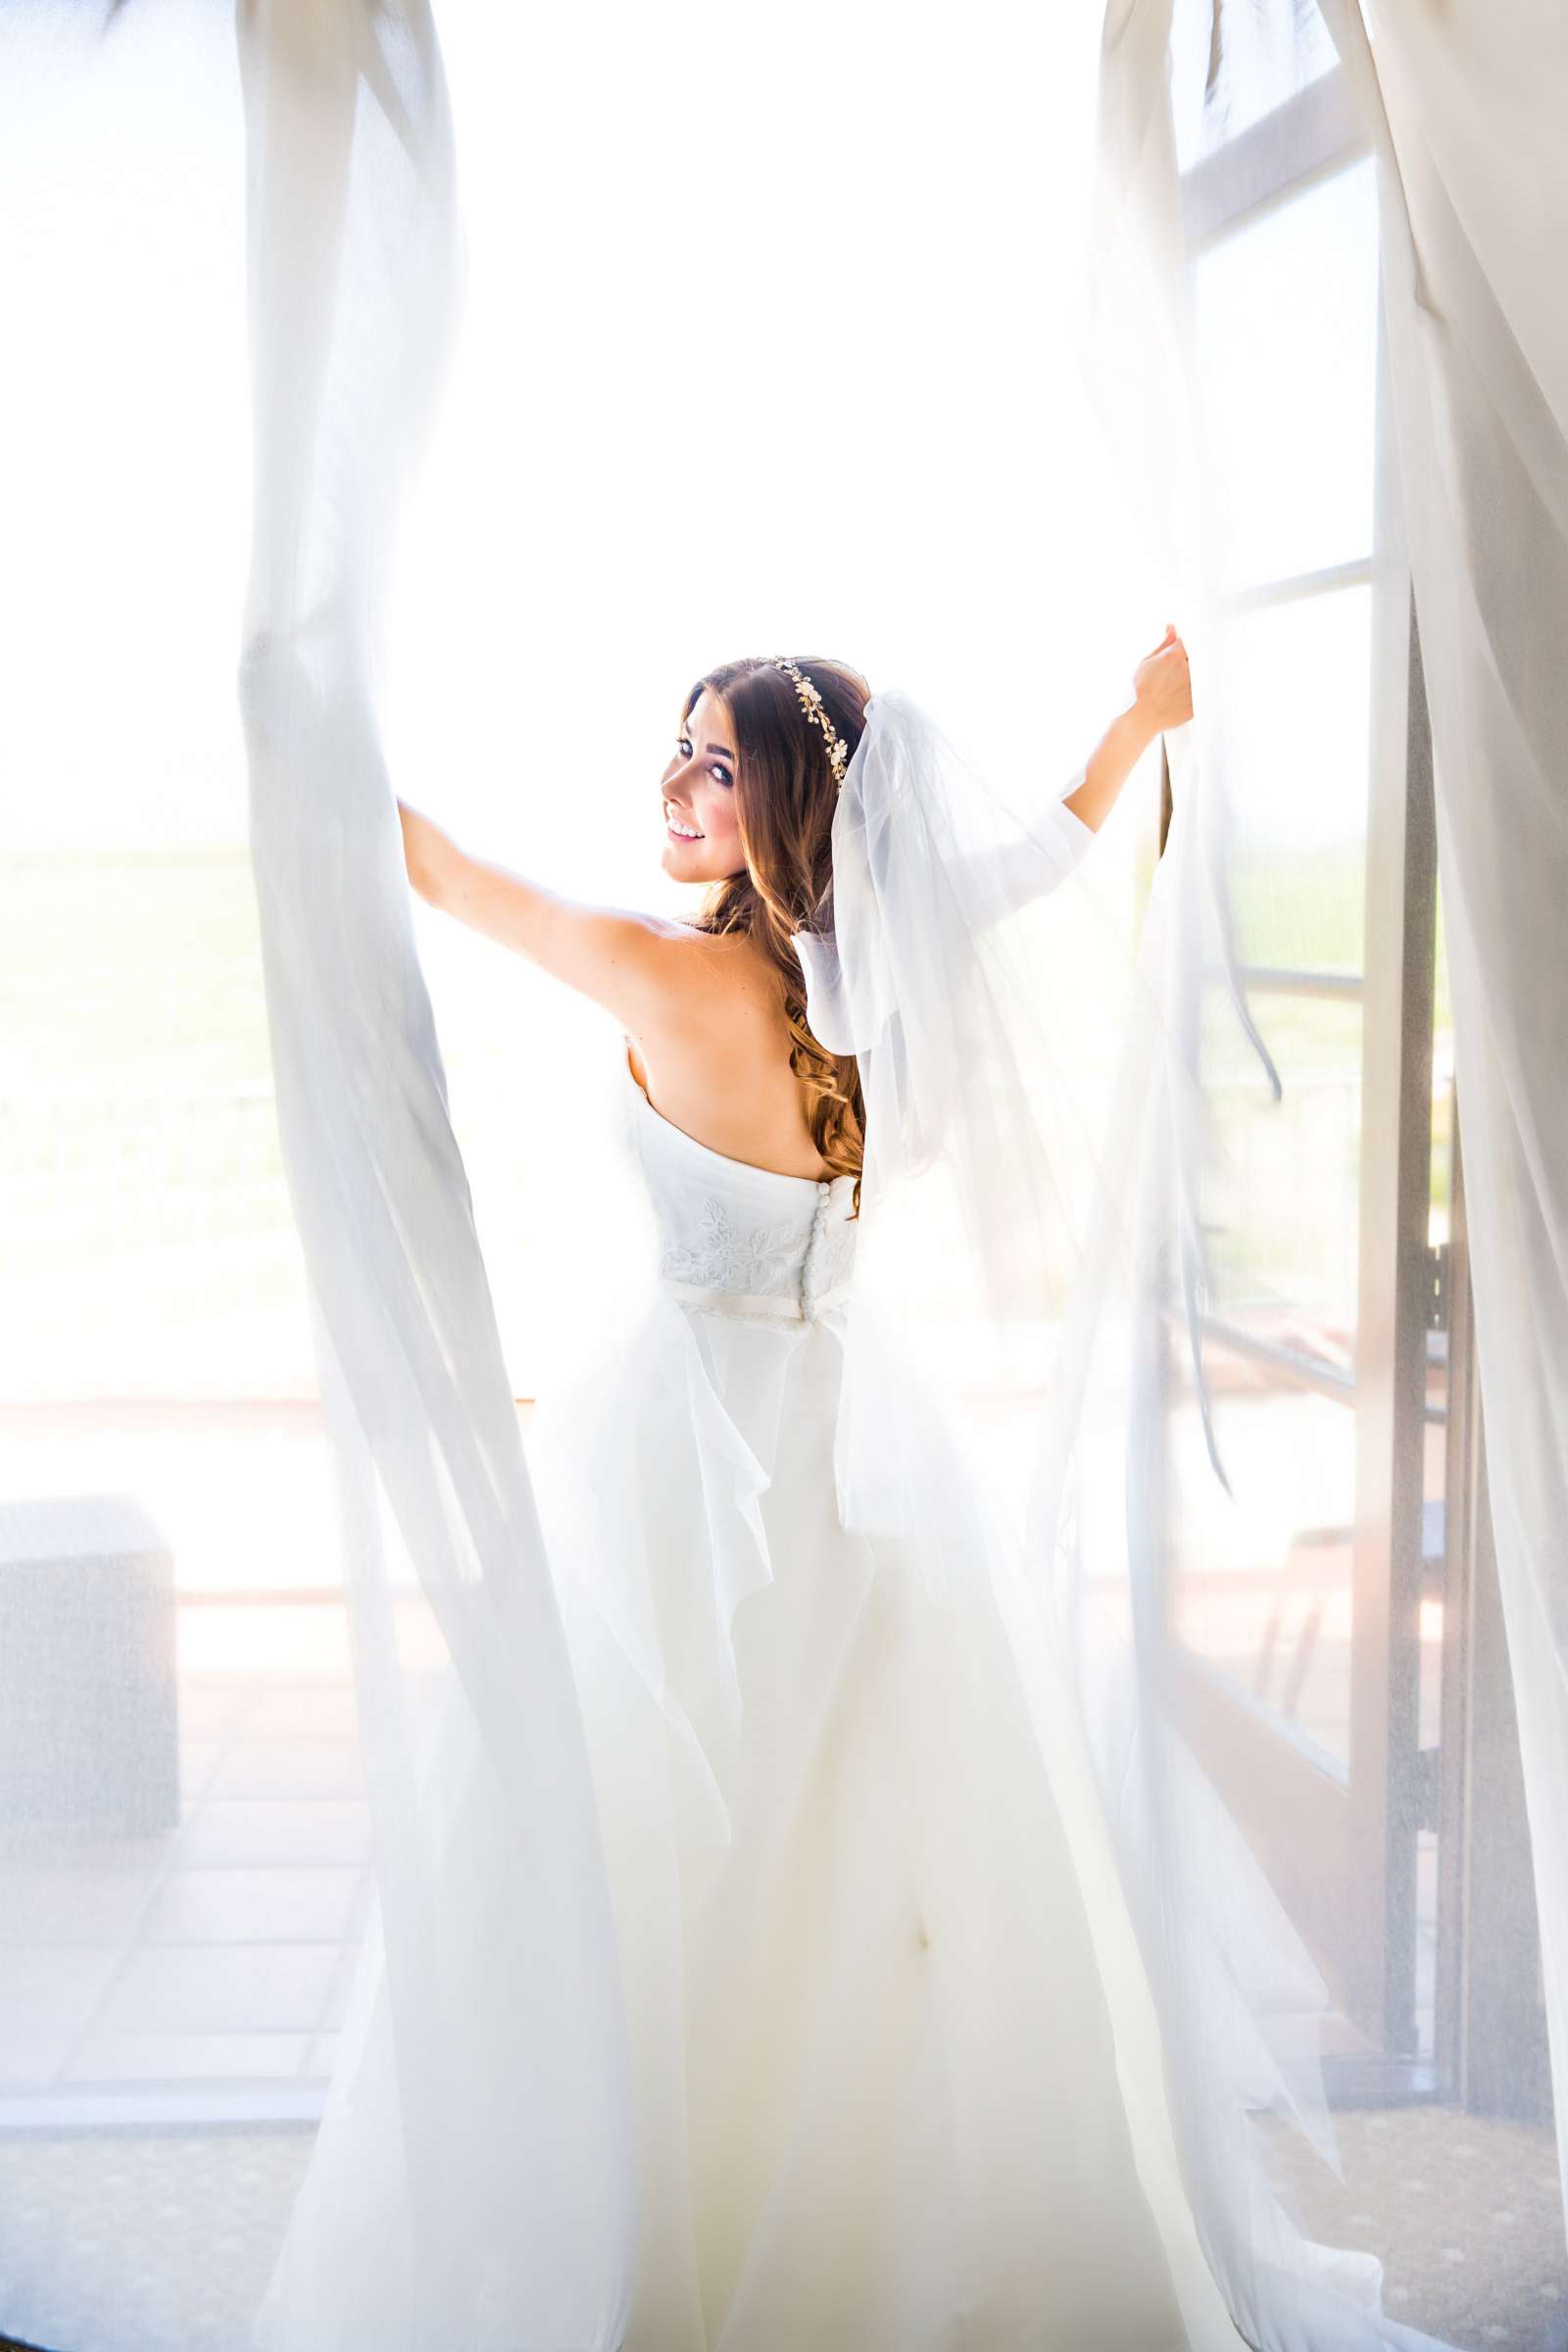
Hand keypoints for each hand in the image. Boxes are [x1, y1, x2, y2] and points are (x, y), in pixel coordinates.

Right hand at [1132, 623, 1192, 737]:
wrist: (1139, 718)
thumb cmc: (1138, 690)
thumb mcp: (1147, 662)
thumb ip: (1164, 644)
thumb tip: (1172, 628)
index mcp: (1174, 657)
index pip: (1188, 644)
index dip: (1182, 649)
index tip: (1179, 654)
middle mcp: (1187, 671)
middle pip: (1197, 660)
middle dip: (1189, 662)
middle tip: (1174, 673)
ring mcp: (1193, 689)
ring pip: (1200, 677)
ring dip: (1193, 678)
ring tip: (1174, 687)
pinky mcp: (1196, 704)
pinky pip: (1200, 696)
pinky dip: (1194, 695)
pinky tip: (1179, 698)